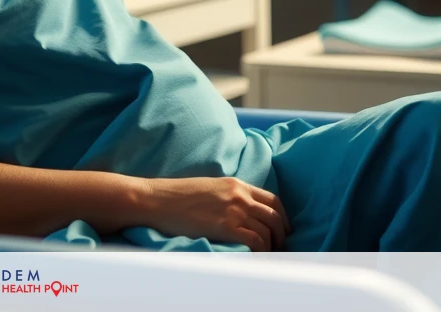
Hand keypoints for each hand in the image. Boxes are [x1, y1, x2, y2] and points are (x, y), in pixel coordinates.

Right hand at [140, 176, 290, 250]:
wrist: (158, 199)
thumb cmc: (178, 195)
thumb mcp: (210, 187)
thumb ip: (229, 195)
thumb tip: (242, 211)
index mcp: (236, 184)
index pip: (272, 200)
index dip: (282, 217)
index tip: (282, 229)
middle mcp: (239, 195)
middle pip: (275, 216)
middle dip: (282, 234)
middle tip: (280, 246)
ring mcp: (234, 210)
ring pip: (268, 230)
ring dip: (272, 245)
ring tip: (268, 255)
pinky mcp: (226, 227)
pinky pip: (256, 240)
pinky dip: (261, 250)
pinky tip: (256, 256)